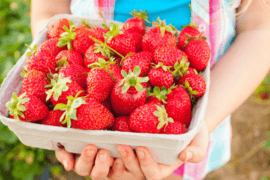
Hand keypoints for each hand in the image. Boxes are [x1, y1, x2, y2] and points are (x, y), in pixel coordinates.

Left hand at [54, 121, 208, 179]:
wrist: (173, 117)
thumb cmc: (186, 130)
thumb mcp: (197, 138)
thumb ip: (196, 149)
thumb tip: (186, 158)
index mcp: (154, 167)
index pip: (148, 173)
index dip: (142, 163)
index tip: (139, 146)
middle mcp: (133, 167)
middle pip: (119, 176)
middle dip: (115, 166)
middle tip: (115, 146)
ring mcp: (117, 158)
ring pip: (100, 171)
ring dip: (92, 163)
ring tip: (92, 146)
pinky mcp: (105, 146)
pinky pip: (85, 158)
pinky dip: (73, 156)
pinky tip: (64, 148)